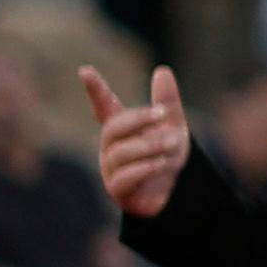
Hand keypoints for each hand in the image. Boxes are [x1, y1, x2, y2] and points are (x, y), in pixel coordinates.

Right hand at [81, 65, 187, 220]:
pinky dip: (142, 169)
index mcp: (122, 131)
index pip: (104, 107)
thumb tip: (162, 70)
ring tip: (173, 144)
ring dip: (148, 146)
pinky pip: (123, 178)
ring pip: (121, 153)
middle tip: (163, 115)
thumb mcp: (173, 128)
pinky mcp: (119, 192)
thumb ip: (167, 103)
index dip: (96, 91)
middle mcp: (111, 148)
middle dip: (138, 120)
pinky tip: (159, 163)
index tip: (85, 71)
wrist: (181, 196)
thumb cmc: (168, 159)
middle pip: (112, 128)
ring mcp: (111, 170)